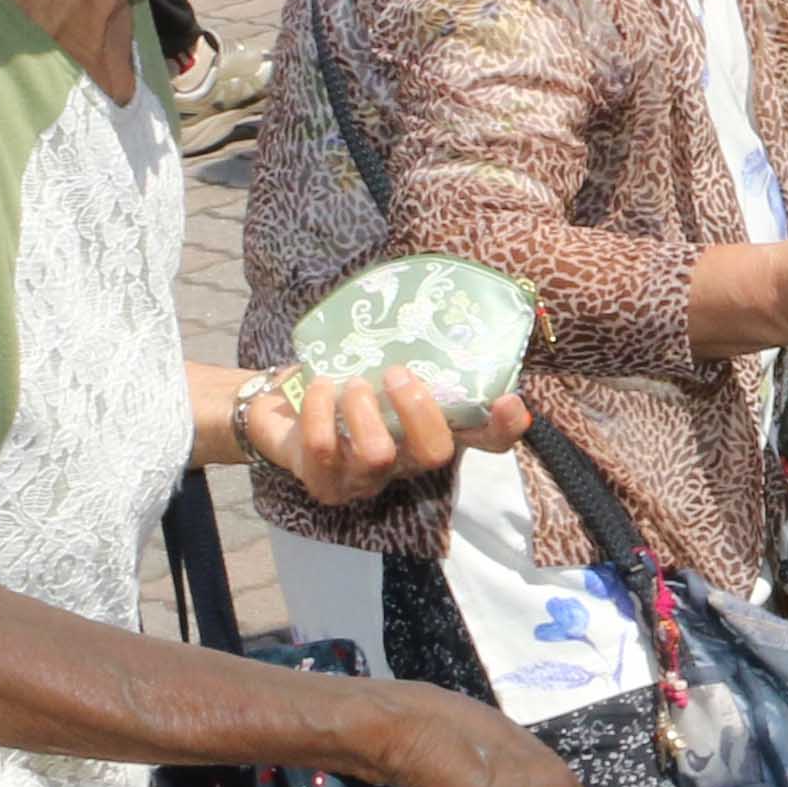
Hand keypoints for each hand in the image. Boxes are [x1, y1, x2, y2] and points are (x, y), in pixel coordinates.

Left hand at [256, 363, 529, 504]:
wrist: (281, 407)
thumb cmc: (342, 380)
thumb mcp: (378, 360)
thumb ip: (408, 345)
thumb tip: (427, 303)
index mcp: (431, 429)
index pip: (487, 441)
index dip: (504, 427)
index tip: (507, 398)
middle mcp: (406, 461)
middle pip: (435, 455)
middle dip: (417, 408)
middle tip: (395, 373)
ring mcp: (365, 479)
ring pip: (377, 455)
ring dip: (362, 408)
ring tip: (351, 383)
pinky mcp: (324, 483)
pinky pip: (324, 447)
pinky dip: (318, 408)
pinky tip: (318, 387)